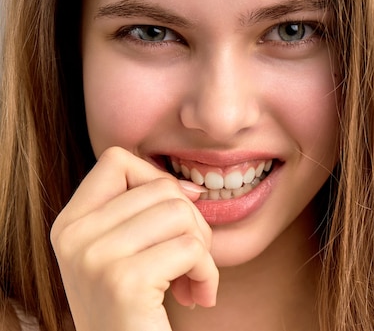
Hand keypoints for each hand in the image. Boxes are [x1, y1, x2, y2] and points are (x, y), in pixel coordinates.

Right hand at [51, 147, 218, 330]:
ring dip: (203, 250)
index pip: (116, 160)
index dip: (156, 179)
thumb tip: (191, 187)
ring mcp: (95, 258)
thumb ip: (140, 213)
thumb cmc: (132, 311)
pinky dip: (207, 273)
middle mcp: (73, 237)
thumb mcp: (120, 254)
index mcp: (69, 224)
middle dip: (192, 223)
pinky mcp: (124, 281)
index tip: (174, 217)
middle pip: (162, 188)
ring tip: (192, 280)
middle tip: (189, 260)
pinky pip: (191, 249)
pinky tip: (197, 297)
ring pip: (181, 213)